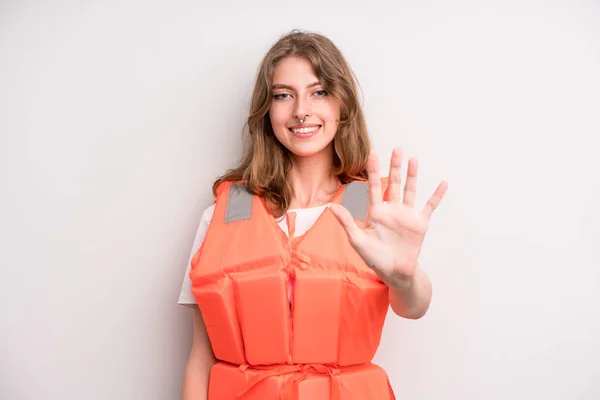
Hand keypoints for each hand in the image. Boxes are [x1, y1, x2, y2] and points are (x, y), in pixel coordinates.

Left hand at [328, 147, 447, 286]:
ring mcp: (406, 215)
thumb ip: (347, 222)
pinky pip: (429, 206)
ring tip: (413, 159)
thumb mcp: (358, 240)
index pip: (373, 187)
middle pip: (393, 183)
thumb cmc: (374, 258)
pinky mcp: (420, 224)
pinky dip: (436, 195)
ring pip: (410, 190)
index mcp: (376, 212)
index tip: (373, 153)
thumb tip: (329, 207)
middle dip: (394, 167)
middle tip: (397, 149)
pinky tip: (443, 184)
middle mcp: (392, 210)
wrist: (394, 273)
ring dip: (412, 175)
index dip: (373, 170)